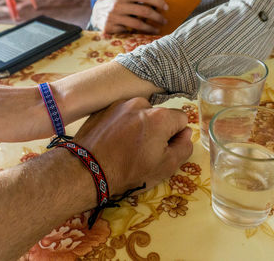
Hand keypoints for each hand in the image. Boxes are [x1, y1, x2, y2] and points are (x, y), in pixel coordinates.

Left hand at [74, 98, 192, 195]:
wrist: (88, 170)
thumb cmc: (129, 171)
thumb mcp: (166, 166)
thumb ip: (184, 147)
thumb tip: (185, 133)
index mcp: (160, 116)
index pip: (181, 119)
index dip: (176, 136)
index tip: (163, 149)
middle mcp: (140, 103)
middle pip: (159, 115)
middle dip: (156, 130)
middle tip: (143, 150)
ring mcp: (119, 104)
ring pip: (139, 113)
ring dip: (138, 125)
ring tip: (125, 146)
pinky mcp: (103, 109)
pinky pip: (121, 114)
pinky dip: (122, 124)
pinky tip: (113, 140)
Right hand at [91, 0, 167, 33]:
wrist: (97, 12)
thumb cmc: (117, 3)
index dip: (157, 1)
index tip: (166, 8)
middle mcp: (118, 4)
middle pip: (143, 11)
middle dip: (157, 17)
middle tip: (164, 21)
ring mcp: (113, 16)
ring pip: (137, 24)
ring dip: (150, 28)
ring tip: (157, 30)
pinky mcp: (110, 27)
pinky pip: (128, 32)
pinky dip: (137, 33)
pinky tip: (143, 34)